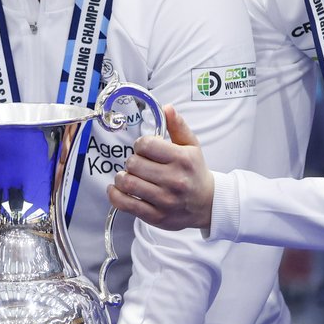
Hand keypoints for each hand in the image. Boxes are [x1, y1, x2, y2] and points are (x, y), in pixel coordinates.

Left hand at [108, 104, 214, 231]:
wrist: (207, 204)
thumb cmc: (195, 172)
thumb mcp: (191, 146)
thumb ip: (178, 126)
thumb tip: (167, 108)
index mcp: (182, 159)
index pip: (146, 145)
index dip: (140, 144)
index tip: (144, 149)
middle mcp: (174, 180)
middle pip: (134, 164)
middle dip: (131, 161)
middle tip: (137, 164)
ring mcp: (164, 200)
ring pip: (128, 183)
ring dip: (122, 177)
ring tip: (128, 176)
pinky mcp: (156, 216)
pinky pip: (125, 204)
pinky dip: (115, 195)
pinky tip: (117, 189)